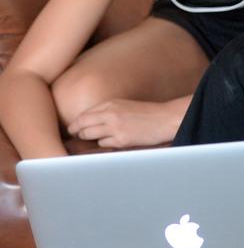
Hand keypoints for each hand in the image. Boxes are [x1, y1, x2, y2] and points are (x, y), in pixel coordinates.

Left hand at [67, 98, 183, 147]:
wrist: (166, 118)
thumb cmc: (147, 113)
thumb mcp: (125, 105)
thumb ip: (108, 111)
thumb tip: (90, 121)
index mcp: (110, 103)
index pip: (83, 114)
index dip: (76, 123)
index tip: (74, 128)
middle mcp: (110, 113)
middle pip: (81, 124)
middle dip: (76, 132)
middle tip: (76, 137)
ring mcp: (115, 127)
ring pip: (88, 134)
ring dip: (88, 138)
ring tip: (92, 140)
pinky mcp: (121, 139)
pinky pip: (103, 144)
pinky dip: (104, 144)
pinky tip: (112, 142)